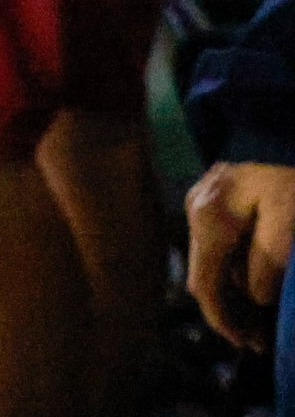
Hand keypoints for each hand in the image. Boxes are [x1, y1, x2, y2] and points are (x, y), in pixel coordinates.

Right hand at [188, 161, 294, 348]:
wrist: (291, 136)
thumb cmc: (292, 180)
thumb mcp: (289, 219)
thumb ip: (269, 259)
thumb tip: (255, 296)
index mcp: (209, 215)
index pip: (205, 281)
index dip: (223, 319)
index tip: (248, 344)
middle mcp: (195, 207)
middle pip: (202, 274)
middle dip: (227, 311)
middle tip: (257, 340)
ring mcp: (200, 201)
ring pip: (208, 262)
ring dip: (232, 293)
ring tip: (261, 318)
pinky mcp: (211, 200)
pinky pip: (215, 247)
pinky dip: (233, 271)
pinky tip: (256, 284)